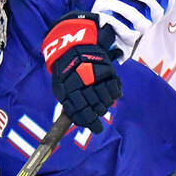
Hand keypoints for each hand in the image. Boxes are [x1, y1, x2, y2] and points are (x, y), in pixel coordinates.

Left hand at [42, 11, 121, 132]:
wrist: (72, 47)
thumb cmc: (65, 72)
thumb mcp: (60, 89)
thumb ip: (69, 104)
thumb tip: (78, 120)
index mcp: (70, 92)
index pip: (82, 114)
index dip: (90, 123)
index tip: (96, 128)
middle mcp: (84, 86)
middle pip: (97, 108)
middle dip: (99, 113)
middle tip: (100, 113)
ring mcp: (96, 78)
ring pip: (107, 100)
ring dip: (107, 104)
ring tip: (105, 103)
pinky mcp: (107, 71)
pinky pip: (115, 89)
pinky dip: (115, 93)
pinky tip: (112, 94)